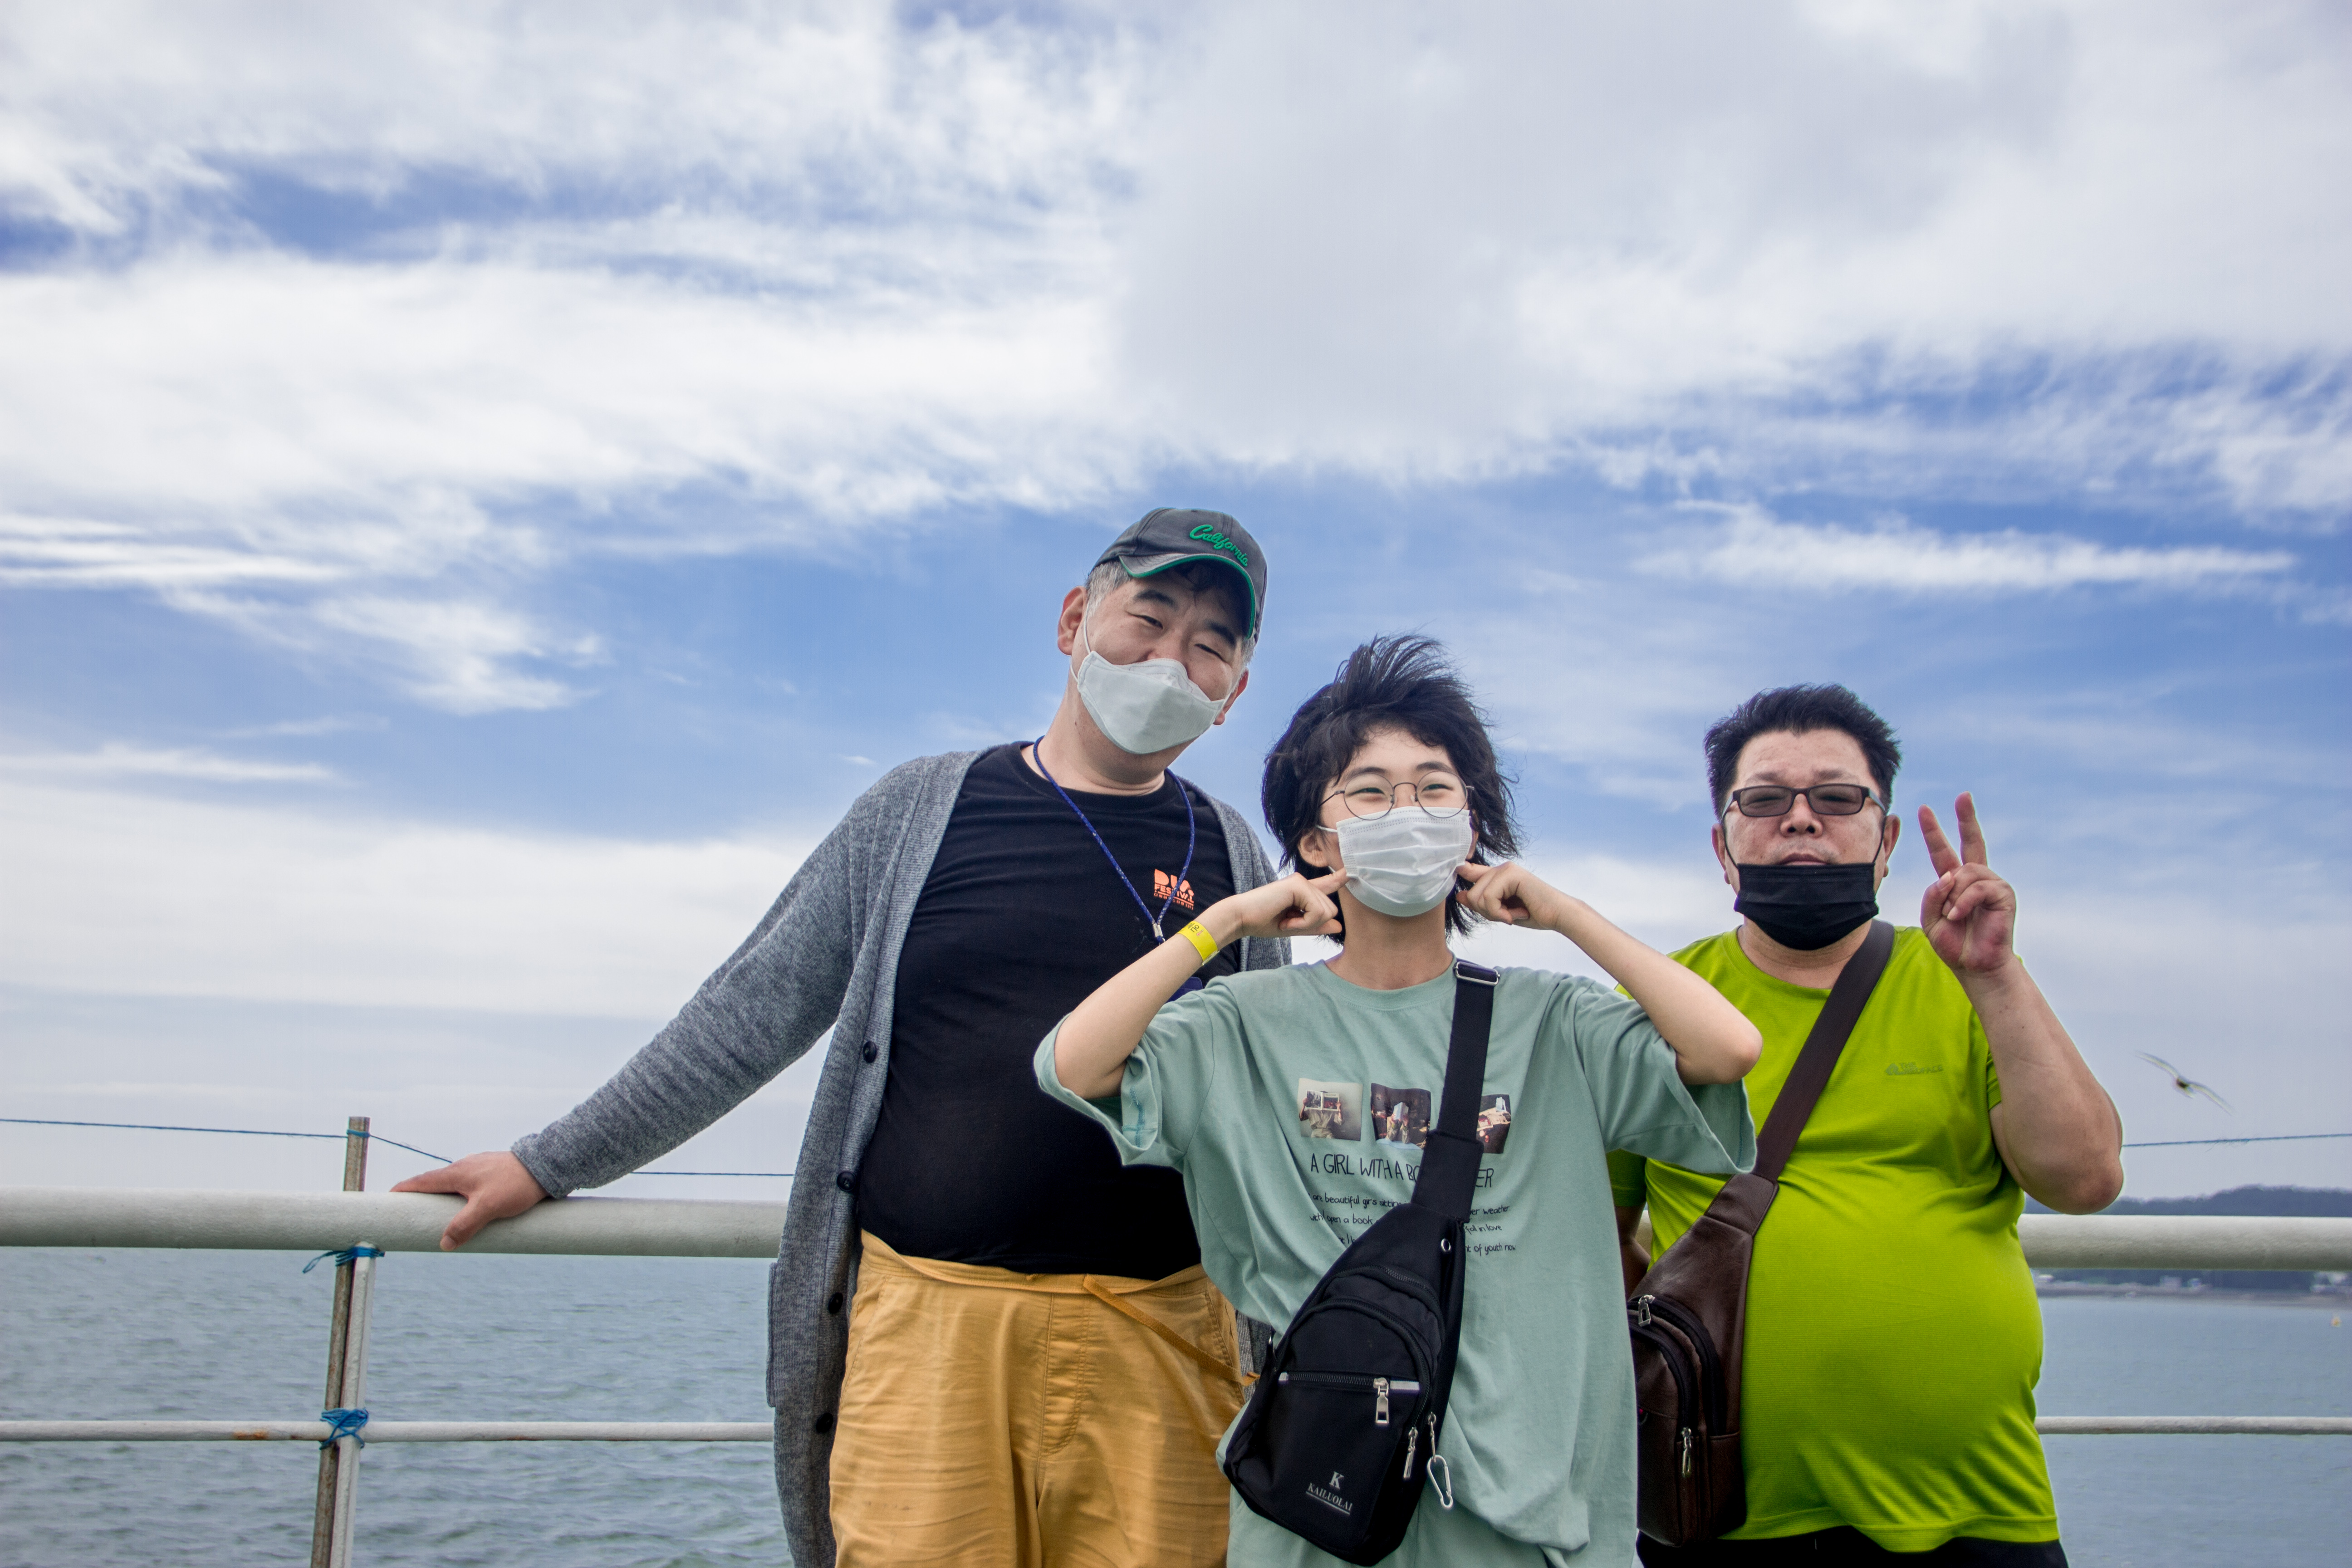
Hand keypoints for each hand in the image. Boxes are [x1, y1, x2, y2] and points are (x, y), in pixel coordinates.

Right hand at [390, 1151, 549, 1250]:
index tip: (387, 1198)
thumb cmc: (515, 1184)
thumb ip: (464, 1226)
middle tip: (411, 1214)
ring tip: (441, 1217)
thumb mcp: (487, 1208)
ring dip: (444, 1198)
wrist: (546, 1166)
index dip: (402, 1191)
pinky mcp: (493, 1172)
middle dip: (421, 1197)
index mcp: (456, 1173)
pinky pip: (470, 1185)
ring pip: (454, 1184)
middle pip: (434, 1183)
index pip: (421, 1182)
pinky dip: (462, 1196)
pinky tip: (471, 1208)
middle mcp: (464, 1167)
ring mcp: (479, 1167)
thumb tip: (444, 1244)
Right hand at [1212, 871, 1342, 941]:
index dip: (1340, 878)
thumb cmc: (1262, 922)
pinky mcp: (1298, 884)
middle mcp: (1304, 883)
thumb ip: (1316, 926)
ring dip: (1306, 924)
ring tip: (1284, 920)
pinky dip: (1303, 922)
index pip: (1327, 884)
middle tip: (1288, 923)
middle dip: (1312, 923)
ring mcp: (1301, 881)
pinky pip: (1316, 911)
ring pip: (1326, 911)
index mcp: (1303, 891)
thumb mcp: (1294, 927)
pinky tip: (1285, 920)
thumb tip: (1339, 925)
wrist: (1242, 919)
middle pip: (1331, 909)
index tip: (1352, 870)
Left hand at [1454, 861, 1565, 929]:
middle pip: (1471, 893)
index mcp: (1498, 875)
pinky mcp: (1512, 874)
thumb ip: (1482, 902)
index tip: (1458, 877)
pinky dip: (1500, 913)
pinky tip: (1518, 913)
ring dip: (1495, 914)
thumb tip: (1459, 895)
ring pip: (1478, 896)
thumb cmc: (1533, 914)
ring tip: (1514, 914)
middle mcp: (1500, 868)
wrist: (1558, 916)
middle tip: (1508, 915)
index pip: (1470, 872)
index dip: (1461, 874)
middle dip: (1487, 912)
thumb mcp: (1501, 911)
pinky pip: (1489, 898)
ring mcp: (1506, 869)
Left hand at [1917, 793, 2015, 977]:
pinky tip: (1960, 917)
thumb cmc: (1955, 944)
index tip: (1924, 809)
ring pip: (1965, 872)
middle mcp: (1975, 878)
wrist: (1975, 966)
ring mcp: (1992, 884)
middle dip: (1966, 817)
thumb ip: (1932, 895)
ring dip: (1953, 896)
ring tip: (1954, 917)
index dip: (1934, 831)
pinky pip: (1977, 887)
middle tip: (1963, 795)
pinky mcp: (2004, 894)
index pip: (1944, 851)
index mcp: (1955, 882)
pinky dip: (1963, 902)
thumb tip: (1947, 876)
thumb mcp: (1931, 919)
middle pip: (1972, 841)